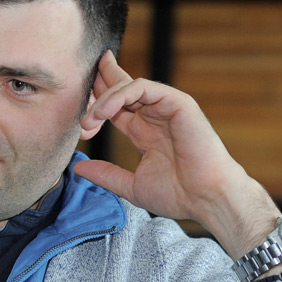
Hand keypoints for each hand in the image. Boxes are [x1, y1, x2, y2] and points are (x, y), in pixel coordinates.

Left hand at [73, 52, 279, 259]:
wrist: (207, 198)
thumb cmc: (179, 195)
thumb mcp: (131, 186)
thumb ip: (106, 175)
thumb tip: (78, 169)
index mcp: (144, 131)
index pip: (115, 107)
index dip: (94, 104)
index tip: (76, 114)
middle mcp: (154, 115)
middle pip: (120, 87)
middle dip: (97, 83)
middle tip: (74, 88)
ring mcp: (166, 107)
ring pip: (127, 86)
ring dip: (103, 98)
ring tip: (89, 118)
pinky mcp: (177, 102)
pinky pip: (143, 88)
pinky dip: (120, 95)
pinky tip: (105, 112)